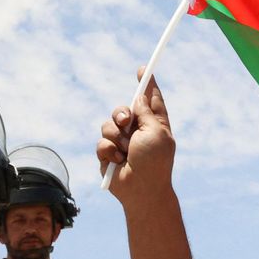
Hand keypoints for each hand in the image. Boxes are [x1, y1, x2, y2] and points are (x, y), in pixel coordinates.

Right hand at [98, 71, 175, 203]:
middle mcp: (139, 132)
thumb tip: (140, 98)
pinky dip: (109, 150)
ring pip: (108, 124)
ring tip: (124, 150)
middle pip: (124, 109)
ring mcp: (122, 143)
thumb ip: (147, 113)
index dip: (147, 84)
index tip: (143, 69)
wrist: (141, 190)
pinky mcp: (108, 154)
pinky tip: (117, 162)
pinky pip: (101, 141)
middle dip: (122, 113)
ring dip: (116, 136)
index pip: (150, 100)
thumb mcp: (156, 132)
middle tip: (126, 122)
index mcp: (156, 125)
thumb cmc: (154, 162)